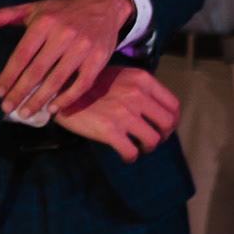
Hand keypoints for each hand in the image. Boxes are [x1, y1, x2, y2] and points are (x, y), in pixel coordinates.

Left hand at [0, 0, 137, 120]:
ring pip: (58, 80)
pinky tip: (54, 108)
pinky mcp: (100, 57)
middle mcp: (64, 33)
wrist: (105, 2)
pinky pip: (82, 84)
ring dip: (40, 100)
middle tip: (8, 108)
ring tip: (26, 112)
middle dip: (20, 92)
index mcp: (45, 21)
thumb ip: (7, 15)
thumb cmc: (64, 9)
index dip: (8, 76)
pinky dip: (67, 98)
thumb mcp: (36, 7)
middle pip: (37, 70)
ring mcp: (84, 46)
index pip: (22, 54)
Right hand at [53, 61, 182, 161]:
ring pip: (153, 140)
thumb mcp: (120, 76)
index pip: (173, 105)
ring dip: (148, 148)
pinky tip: (124, 155)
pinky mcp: (109, 129)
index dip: (172, 121)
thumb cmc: (90, 84)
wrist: (59, 89)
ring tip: (138, 148)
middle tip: (151, 141)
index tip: (163, 129)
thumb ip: (140, 89)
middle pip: (168, 124)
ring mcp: (124, 112)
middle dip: (162, 136)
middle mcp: (137, 94)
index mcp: (142, 80)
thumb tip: (156, 109)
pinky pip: (131, 151)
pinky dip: (131, 157)